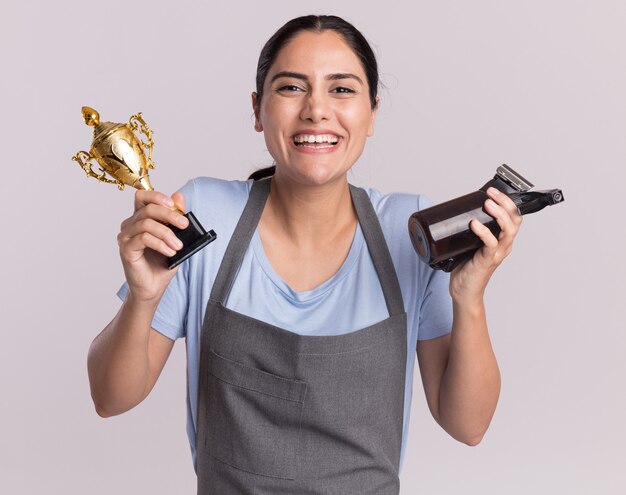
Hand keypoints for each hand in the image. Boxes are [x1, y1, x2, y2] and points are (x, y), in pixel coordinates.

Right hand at [117, 190, 188, 302]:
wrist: (153, 287)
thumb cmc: (162, 262)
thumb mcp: (175, 238)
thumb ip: (176, 218)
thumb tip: (179, 196)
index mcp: (140, 218)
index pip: (142, 197)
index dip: (156, 196)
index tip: (173, 204)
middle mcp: (130, 225)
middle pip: (147, 209)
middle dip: (169, 215)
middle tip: (184, 224)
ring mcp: (126, 237)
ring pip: (146, 223)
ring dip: (167, 233)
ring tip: (178, 246)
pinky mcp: (126, 249)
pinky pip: (144, 238)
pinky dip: (160, 244)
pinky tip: (170, 252)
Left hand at [449, 187, 522, 304]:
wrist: (463, 290)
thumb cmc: (466, 266)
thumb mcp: (470, 242)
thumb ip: (470, 229)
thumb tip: (455, 210)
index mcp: (502, 239)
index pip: (513, 216)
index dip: (506, 201)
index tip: (491, 191)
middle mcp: (504, 245)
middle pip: (514, 220)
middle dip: (505, 203)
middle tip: (490, 194)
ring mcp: (497, 253)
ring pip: (507, 230)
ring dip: (498, 214)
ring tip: (487, 204)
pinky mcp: (487, 260)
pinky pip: (490, 244)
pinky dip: (483, 232)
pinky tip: (474, 224)